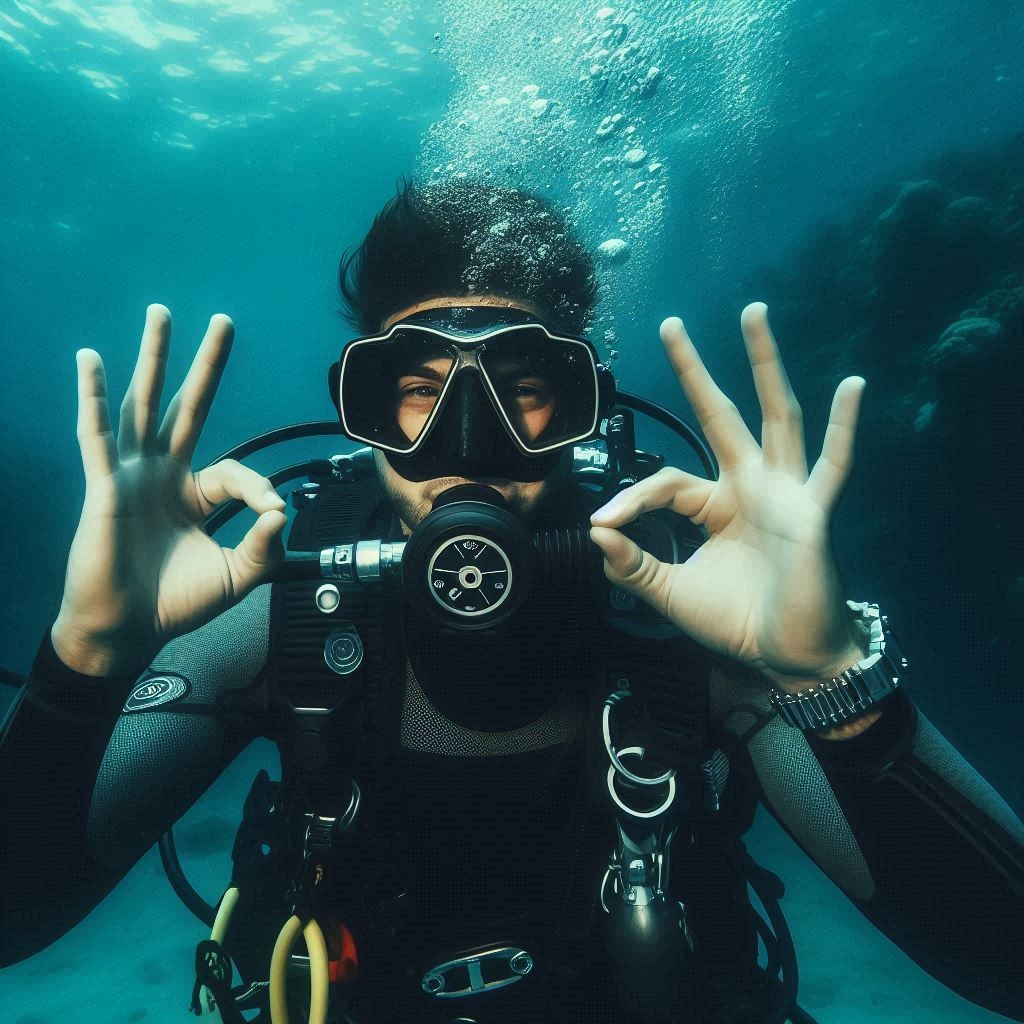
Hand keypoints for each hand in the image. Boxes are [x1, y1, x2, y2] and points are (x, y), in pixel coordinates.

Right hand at [52, 305, 286, 676]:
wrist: (127, 631)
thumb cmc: (176, 605)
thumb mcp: (237, 576)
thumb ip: (264, 546)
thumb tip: (283, 511)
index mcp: (193, 494)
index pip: (234, 470)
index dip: (257, 487)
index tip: (271, 513)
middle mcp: (162, 475)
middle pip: (186, 406)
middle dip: (205, 365)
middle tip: (224, 320)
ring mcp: (131, 476)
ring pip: (144, 405)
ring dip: (152, 358)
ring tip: (161, 314)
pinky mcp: (104, 487)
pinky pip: (96, 436)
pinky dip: (93, 398)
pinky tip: (90, 361)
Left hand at [590, 303, 866, 691]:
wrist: (785, 658)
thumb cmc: (736, 621)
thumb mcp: (670, 594)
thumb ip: (633, 566)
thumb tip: (595, 531)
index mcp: (715, 503)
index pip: (666, 479)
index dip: (631, 496)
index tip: (603, 522)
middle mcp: (750, 486)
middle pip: (720, 415)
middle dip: (695, 371)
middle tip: (670, 323)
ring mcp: (785, 493)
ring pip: (776, 417)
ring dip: (765, 365)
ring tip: (753, 313)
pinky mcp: (813, 512)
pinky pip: (834, 466)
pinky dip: (844, 427)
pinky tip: (853, 384)